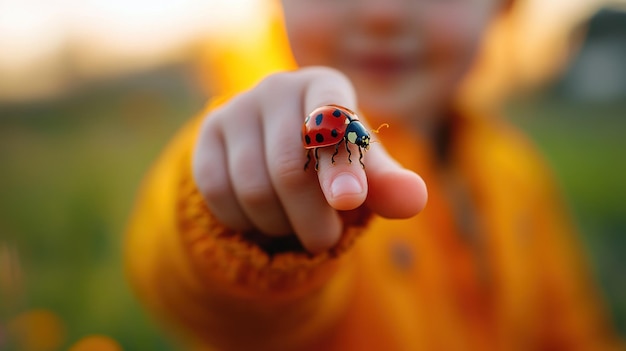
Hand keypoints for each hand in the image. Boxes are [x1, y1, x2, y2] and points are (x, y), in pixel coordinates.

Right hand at [192, 67, 426, 252]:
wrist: (277, 148)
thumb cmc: (332, 160)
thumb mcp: (364, 171)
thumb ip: (388, 185)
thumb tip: (412, 199)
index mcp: (324, 85)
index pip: (331, 121)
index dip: (340, 165)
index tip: (348, 203)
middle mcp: (277, 87)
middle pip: (288, 171)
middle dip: (311, 220)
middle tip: (325, 240)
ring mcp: (236, 108)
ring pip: (252, 188)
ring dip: (278, 224)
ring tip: (294, 224)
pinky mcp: (206, 134)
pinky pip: (218, 193)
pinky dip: (243, 220)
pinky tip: (261, 217)